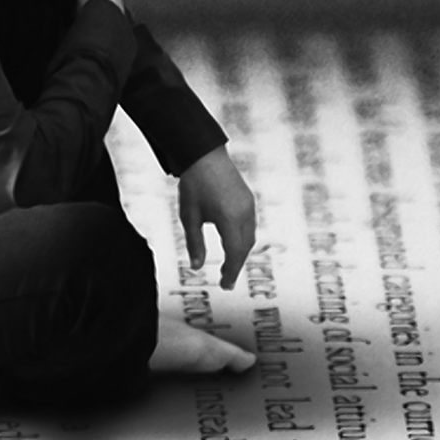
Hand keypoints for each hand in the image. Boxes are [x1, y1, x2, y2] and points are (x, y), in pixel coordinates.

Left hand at [177, 146, 256, 289]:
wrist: (203, 153)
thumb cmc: (194, 184)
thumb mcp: (189, 216)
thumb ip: (194, 243)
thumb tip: (197, 267)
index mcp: (229, 219)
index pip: (235, 253)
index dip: (231, 272)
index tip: (225, 286)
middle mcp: (244, 213)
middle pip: (245, 247)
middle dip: (237, 265)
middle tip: (226, 280)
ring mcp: (248, 205)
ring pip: (250, 237)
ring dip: (241, 252)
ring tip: (229, 264)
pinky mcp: (248, 198)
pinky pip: (250, 225)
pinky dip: (243, 239)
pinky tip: (233, 243)